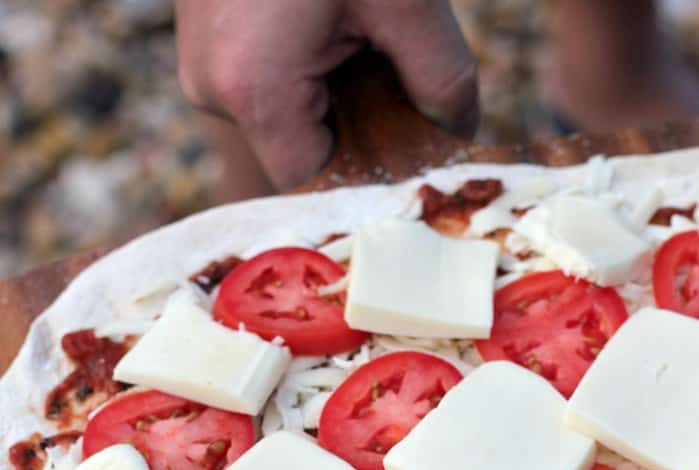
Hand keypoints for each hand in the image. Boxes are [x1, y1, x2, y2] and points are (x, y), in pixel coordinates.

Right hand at [176, 0, 478, 190]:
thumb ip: (441, 80)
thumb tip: (461, 133)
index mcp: (253, 91)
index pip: (313, 182)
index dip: (366, 173)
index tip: (409, 152)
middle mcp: (211, 87)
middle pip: (298, 148)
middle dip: (355, 124)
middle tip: (398, 79)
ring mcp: (199, 58)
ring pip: (282, 111)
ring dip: (333, 90)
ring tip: (365, 33)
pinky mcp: (203, 30)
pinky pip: (262, 75)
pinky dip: (306, 62)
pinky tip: (332, 20)